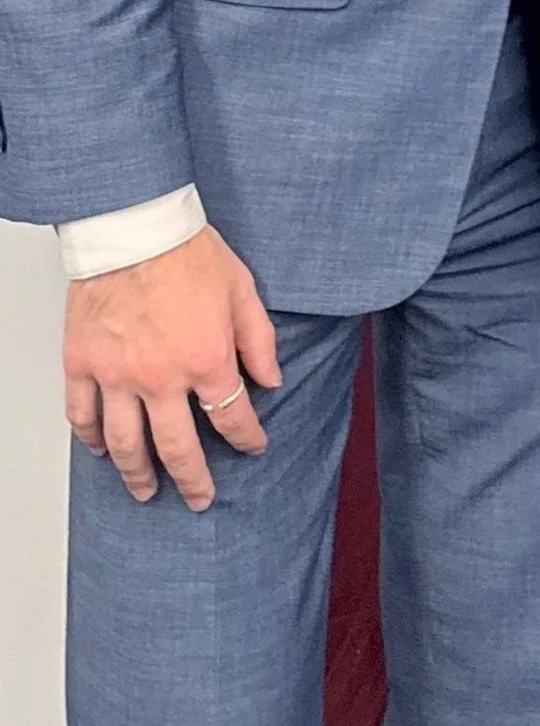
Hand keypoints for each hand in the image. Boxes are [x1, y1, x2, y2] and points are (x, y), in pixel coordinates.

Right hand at [63, 226, 280, 510]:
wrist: (135, 227)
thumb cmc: (188, 252)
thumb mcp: (243, 290)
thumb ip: (259, 341)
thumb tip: (271, 380)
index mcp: (207, 358)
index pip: (232, 416)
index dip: (247, 438)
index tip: (253, 446)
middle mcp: (161, 377)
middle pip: (178, 448)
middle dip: (193, 479)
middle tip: (199, 498)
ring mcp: (117, 375)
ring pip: (126, 444)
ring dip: (138, 474)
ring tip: (146, 491)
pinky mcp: (83, 364)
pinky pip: (83, 416)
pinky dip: (91, 440)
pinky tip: (101, 451)